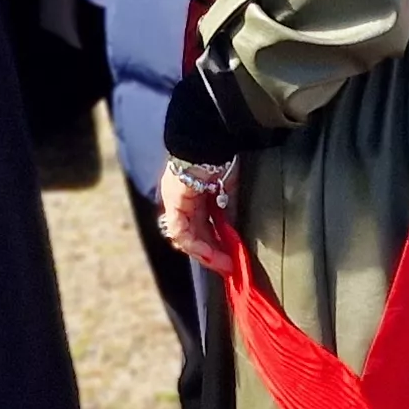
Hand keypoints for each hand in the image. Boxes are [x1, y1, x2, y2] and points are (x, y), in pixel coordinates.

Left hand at [159, 159, 239, 278]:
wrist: (208, 140)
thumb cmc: (221, 159)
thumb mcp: (229, 190)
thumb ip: (229, 211)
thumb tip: (235, 233)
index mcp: (196, 197)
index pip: (204, 227)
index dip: (217, 244)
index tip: (232, 258)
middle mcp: (183, 203)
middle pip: (195, 236)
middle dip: (213, 255)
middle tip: (230, 268)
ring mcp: (176, 204)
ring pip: (187, 238)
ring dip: (206, 254)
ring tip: (224, 265)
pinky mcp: (174, 204)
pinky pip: (181, 232)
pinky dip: (196, 245)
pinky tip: (211, 254)